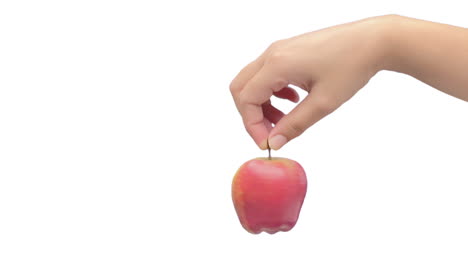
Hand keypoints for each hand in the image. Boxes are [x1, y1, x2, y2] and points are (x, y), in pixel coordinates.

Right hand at [230, 16, 387, 149]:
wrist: (372, 41)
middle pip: (241, 88)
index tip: (267, 143)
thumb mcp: (323, 103)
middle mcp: (272, 54)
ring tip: (283, 120)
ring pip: (253, 82)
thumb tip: (275, 143)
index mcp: (277, 64)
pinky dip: (272, 93)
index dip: (252, 125)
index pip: (246, 99)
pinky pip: (267, 74)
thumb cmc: (352, 66)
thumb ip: (295, 125)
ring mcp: (279, 50)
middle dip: (251, 115)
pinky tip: (293, 100)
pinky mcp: (287, 51)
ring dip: (262, 105)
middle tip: (270, 133)